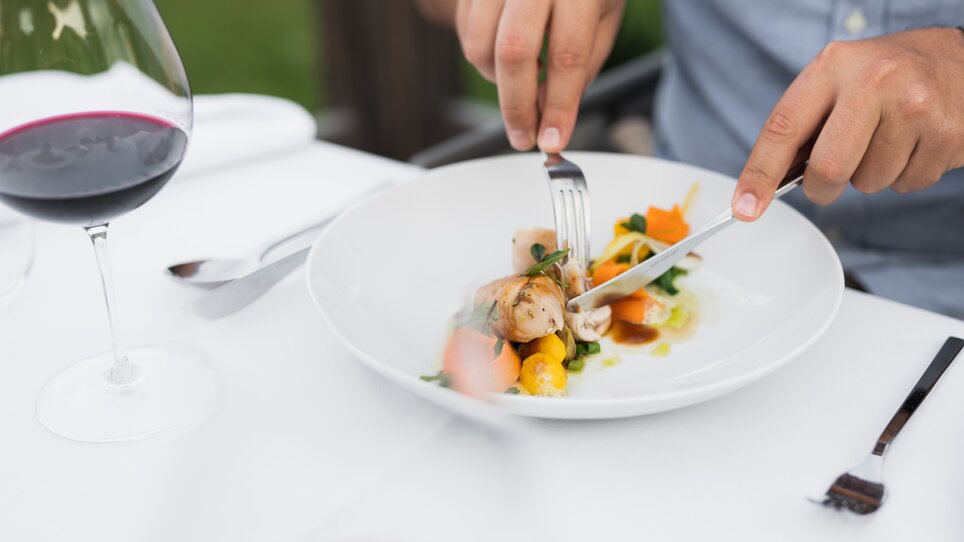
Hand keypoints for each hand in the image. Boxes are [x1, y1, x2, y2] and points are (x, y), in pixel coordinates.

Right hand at [418, 0, 624, 151]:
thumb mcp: (603, 16)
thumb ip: (581, 66)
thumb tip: (549, 111)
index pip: (566, 55)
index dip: (558, 106)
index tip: (553, 140)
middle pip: (513, 52)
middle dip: (517, 107)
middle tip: (524, 136)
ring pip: (479, 46)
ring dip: (497, 81)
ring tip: (522, 83)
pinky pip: (465, 31)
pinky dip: (483, 56)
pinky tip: (508, 53)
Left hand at [732, 28, 963, 220]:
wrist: (962, 60)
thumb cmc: (888, 77)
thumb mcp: (839, 81)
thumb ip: (804, 125)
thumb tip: (766, 184)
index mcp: (834, 66)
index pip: (783, 128)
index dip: (759, 174)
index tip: (744, 208)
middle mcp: (874, 81)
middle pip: (828, 168)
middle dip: (822, 187)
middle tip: (827, 181)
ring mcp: (915, 107)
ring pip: (868, 182)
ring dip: (870, 175)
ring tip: (888, 139)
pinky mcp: (947, 134)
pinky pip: (905, 185)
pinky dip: (903, 174)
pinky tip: (914, 143)